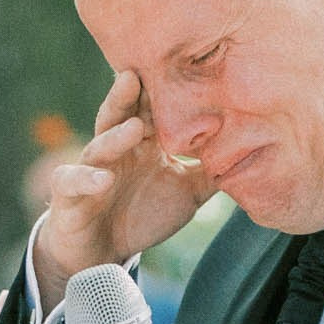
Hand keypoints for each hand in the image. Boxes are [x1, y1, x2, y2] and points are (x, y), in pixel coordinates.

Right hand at [33, 70, 213, 312]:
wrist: (101, 253)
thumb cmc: (141, 215)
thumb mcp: (186, 195)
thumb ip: (212, 173)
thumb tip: (254, 154)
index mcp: (144, 143)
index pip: (153, 110)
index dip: (165, 93)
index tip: (185, 71)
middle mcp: (116, 148)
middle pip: (121, 114)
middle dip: (129, 95)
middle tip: (140, 74)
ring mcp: (90, 167)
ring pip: (100, 144)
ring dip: (116, 136)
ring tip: (135, 128)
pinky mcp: (69, 192)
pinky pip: (72, 181)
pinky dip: (86, 179)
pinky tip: (103, 180)